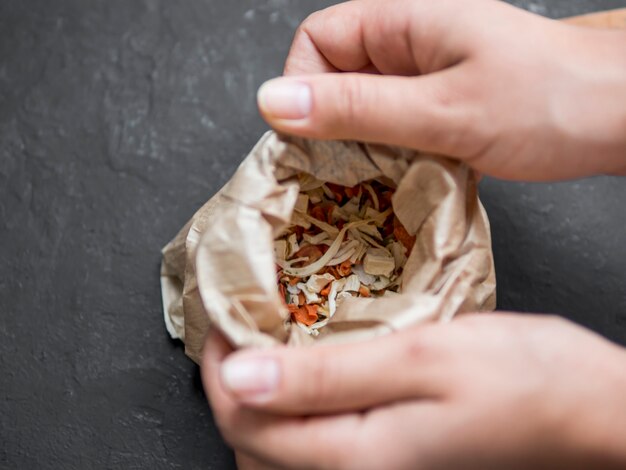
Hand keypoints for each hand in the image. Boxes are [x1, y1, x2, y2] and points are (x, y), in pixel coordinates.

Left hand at [202, 313, 625, 469]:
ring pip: (280, 448)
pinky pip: (317, 442)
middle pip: (252, 441)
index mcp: (355, 455)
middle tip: (241, 326)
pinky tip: (311, 367)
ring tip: (268, 341)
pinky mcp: (389, 460)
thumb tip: (242, 374)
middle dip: (232, 382)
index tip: (224, 318)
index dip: (219, 367)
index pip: (246, 420)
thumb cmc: (523, 378)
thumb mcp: (420, 358)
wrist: (586, 410)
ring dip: (262, 394)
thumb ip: (327, 375)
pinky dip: (297, 405)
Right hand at [256, 0, 625, 180]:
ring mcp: (428, 78)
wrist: (622, 113)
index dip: (304, 88)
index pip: (317, 41)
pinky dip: (393, 157)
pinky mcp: (444, 107)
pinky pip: (396, 129)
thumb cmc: (547, 102)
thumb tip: (273, 102)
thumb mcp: (442, 111)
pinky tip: (409, 178)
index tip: (315, 140)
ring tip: (385, 178)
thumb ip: (356, 108)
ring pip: (365, 110)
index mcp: (403, 24)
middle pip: (336, 78)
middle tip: (350, 173)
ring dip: (364, 149)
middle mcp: (409, 46)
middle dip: (333, 127)